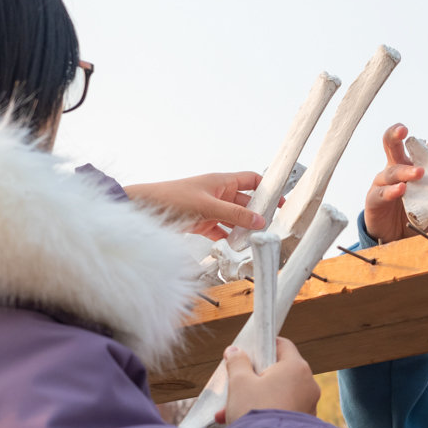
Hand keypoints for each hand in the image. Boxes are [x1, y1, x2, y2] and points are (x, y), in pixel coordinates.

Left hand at [124, 172, 264, 240]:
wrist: (146, 208)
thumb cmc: (172, 197)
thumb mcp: (208, 207)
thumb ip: (235, 215)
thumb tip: (259, 220)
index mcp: (222, 181)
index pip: (252, 180)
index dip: (267, 189)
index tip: (281, 201)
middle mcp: (219, 193)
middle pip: (246, 203)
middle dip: (257, 214)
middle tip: (270, 227)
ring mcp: (211, 209)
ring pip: (234, 219)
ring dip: (243, 229)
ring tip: (254, 240)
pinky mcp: (203, 223)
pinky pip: (222, 230)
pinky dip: (228, 238)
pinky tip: (235, 247)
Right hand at [215, 337, 319, 424]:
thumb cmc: (254, 411)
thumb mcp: (239, 382)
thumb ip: (237, 362)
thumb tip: (235, 351)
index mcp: (296, 368)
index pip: (283, 345)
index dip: (263, 346)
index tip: (247, 353)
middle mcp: (308, 384)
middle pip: (278, 372)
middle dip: (252, 380)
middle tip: (232, 388)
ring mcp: (309, 405)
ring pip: (278, 394)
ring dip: (255, 400)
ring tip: (228, 414)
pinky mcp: (305, 424)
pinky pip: (282, 411)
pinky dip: (265, 414)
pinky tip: (243, 424)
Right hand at [365, 124, 427, 242]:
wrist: (396, 236)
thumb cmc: (413, 212)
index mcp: (409, 165)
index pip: (421, 149)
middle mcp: (394, 169)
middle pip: (391, 145)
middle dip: (395, 134)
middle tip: (404, 130)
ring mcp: (382, 183)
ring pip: (391, 171)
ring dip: (405, 171)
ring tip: (419, 173)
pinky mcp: (374, 199)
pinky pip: (381, 193)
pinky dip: (392, 191)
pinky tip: (401, 189)